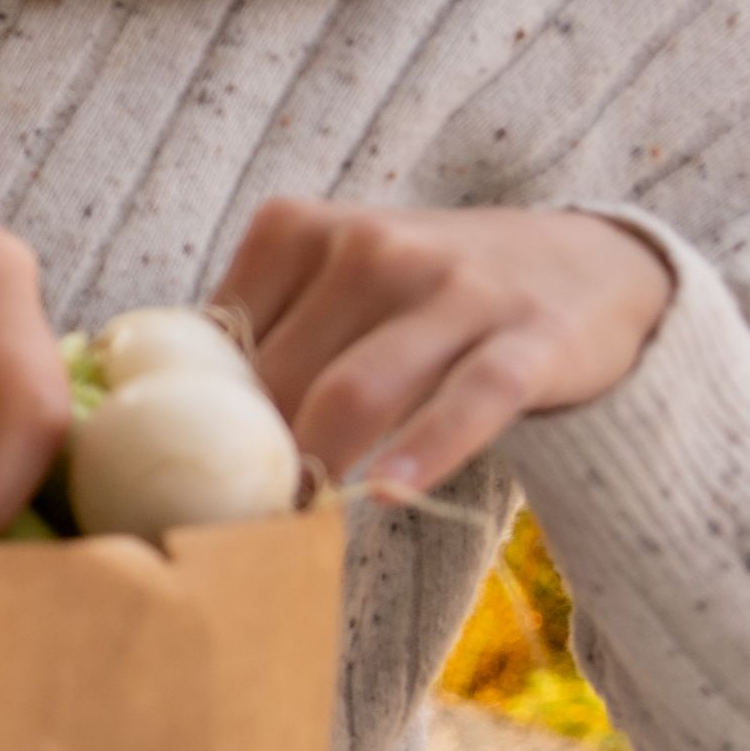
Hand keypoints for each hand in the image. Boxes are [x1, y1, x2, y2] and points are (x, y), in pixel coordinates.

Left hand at [211, 201, 674, 501]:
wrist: (589, 264)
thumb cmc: (425, 292)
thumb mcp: (334, 279)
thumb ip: (261, 330)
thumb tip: (160, 415)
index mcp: (300, 230)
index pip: (221, 338)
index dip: (199, 415)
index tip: (187, 473)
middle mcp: (372, 247)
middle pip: (281, 374)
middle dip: (253, 455)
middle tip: (240, 518)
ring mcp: (454, 289)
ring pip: (356, 390)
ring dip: (317, 464)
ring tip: (296, 520)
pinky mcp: (528, 339)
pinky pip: (467, 402)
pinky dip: (422, 452)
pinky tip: (385, 496)